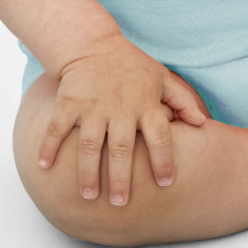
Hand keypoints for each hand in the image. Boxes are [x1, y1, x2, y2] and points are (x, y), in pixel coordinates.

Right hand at [36, 33, 206, 205]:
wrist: (93, 43)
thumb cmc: (131, 66)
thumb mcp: (161, 77)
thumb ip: (183, 100)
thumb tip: (202, 123)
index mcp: (145, 103)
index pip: (160, 135)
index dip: (164, 160)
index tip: (165, 183)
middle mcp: (120, 107)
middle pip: (122, 147)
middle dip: (121, 177)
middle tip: (120, 203)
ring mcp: (92, 105)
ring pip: (89, 144)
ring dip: (88, 172)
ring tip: (89, 195)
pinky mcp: (68, 102)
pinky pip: (57, 128)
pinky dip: (49, 147)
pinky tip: (44, 167)